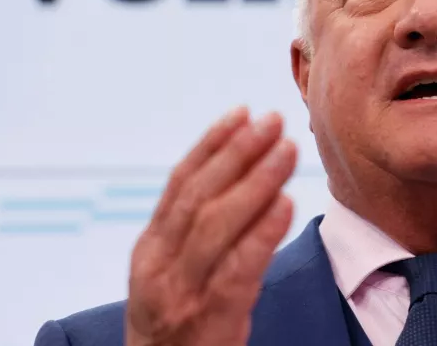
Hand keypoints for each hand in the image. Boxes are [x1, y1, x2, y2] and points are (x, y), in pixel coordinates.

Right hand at [125, 107, 297, 345]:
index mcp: (149, 251)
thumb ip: (194, 235)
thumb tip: (240, 175)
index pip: (179, 184)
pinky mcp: (208, 321)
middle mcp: (157, 268)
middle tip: (273, 120)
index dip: (211, 145)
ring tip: (287, 150)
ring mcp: (180, 295)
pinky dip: (262, 233)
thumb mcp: (172, 278)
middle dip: (238, 153)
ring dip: (255, 181)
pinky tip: (285, 203)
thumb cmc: (178, 330)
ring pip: (216, 226)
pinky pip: (238, 270)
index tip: (241, 112)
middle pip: (199, 197)